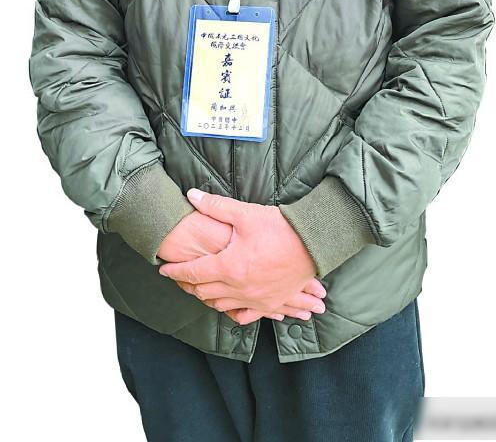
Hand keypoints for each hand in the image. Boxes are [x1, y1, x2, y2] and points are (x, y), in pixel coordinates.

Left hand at [158, 189, 326, 322]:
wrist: (313, 244)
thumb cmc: (279, 228)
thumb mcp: (245, 214)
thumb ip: (216, 206)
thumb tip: (191, 196)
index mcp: (228, 267)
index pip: (192, 272)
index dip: (175, 270)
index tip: (164, 269)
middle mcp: (238, 288)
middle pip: (203, 291)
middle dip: (187, 285)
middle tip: (178, 278)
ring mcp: (254, 299)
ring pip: (220, 305)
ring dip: (206, 298)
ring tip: (198, 289)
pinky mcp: (269, 303)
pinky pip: (245, 315)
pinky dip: (232, 311)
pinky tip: (229, 306)